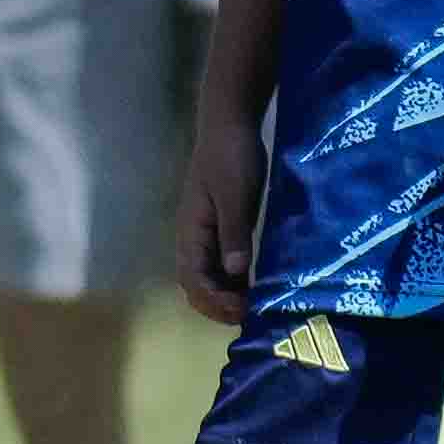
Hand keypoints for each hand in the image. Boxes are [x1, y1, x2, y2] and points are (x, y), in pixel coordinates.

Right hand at [180, 107, 261, 325]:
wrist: (230, 126)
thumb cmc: (231, 157)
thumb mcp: (235, 195)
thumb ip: (234, 233)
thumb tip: (236, 273)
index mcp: (191, 231)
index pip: (193, 278)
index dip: (214, 300)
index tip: (242, 310)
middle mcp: (193, 238)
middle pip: (195, 284)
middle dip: (216, 305)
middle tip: (248, 317)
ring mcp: (205, 234)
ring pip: (207, 277)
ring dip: (223, 297)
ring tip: (251, 308)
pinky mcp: (219, 228)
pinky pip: (219, 264)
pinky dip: (231, 282)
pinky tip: (252, 287)